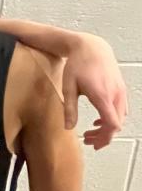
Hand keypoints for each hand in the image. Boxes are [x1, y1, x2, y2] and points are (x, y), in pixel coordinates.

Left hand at [62, 33, 126, 148]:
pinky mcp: (121, 88)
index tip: (92, 143)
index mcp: (102, 96)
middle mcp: (115, 95)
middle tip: (87, 140)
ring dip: (108, 128)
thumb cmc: (77, 66)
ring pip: (120, 117)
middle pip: (117, 124)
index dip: (104, 137)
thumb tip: (68, 128)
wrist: (91, 47)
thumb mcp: (68, 87)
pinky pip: (121, 109)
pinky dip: (112, 118)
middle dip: (103, 136)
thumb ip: (69, 108)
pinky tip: (99, 118)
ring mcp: (120, 91)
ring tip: (91, 131)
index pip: (112, 124)